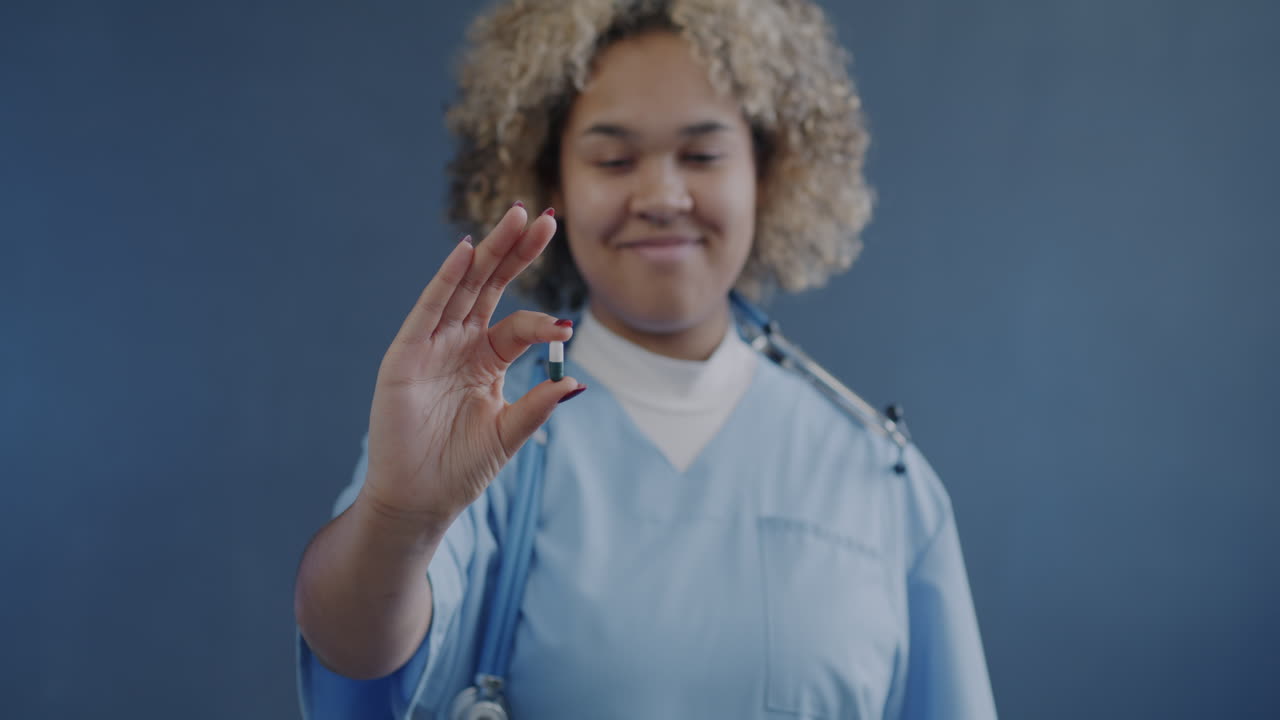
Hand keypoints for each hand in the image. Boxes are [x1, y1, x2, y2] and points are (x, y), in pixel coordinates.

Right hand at [359, 205, 580, 527]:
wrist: (419, 499)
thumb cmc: (461, 469)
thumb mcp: (509, 434)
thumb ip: (538, 405)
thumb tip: (575, 380)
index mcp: (486, 360)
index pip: (518, 325)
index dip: (541, 324)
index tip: (565, 329)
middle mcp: (460, 344)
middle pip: (492, 286)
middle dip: (517, 251)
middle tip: (546, 217)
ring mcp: (432, 345)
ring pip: (464, 287)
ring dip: (489, 252)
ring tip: (517, 218)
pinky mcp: (406, 355)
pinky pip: (429, 310)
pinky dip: (446, 280)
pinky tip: (465, 252)